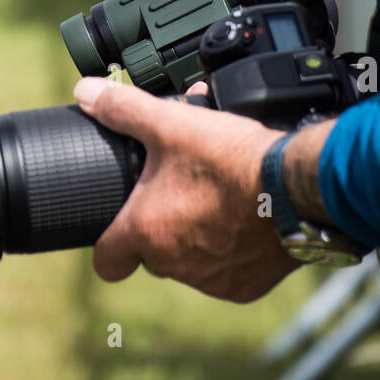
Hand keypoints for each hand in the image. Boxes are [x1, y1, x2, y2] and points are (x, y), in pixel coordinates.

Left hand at [73, 76, 296, 302]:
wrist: (294, 188)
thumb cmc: (230, 159)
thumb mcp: (170, 124)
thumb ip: (123, 108)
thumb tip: (84, 91)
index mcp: (146, 231)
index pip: (107, 261)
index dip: (109, 244)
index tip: (119, 227)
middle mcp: (174, 264)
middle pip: (153, 254)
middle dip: (162, 228)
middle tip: (181, 191)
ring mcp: (210, 280)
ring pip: (191, 264)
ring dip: (197, 239)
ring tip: (216, 199)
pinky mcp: (244, 287)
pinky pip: (227, 275)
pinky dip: (232, 254)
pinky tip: (243, 222)